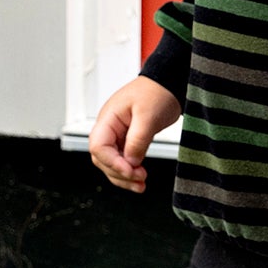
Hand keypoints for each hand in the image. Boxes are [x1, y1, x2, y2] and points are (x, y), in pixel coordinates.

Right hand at [89, 76, 180, 192]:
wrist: (169, 83)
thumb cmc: (157, 91)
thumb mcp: (148, 116)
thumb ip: (137, 140)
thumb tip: (131, 162)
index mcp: (108, 118)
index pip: (99, 147)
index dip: (113, 162)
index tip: (131, 170)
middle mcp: (109, 127)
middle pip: (102, 159)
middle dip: (119, 173)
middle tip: (140, 178)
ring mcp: (118, 134)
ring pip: (112, 163)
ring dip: (124, 177)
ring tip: (141, 185)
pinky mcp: (129, 139)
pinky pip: (124, 160)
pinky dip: (131, 171)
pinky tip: (141, 179)